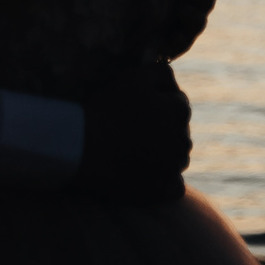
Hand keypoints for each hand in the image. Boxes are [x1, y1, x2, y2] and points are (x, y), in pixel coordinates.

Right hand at [73, 63, 189, 204]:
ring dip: (165, 153)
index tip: (136, 108)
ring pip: (178, 156)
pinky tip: (142, 173)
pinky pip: (174, 185)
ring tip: (133, 150)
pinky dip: (164, 180)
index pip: (179, 102)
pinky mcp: (164, 191)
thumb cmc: (105, 110)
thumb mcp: (133, 78)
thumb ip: (161, 72)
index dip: (159, 102)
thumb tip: (175, 80)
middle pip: (180, 130)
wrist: (81, 149)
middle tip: (132, 130)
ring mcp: (174, 168)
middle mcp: (183, 140)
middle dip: (164, 128)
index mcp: (178, 111)